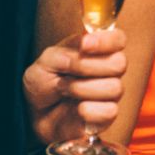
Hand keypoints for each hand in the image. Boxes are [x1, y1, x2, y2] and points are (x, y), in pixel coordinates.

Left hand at [23, 28, 127, 145]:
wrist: (34, 114)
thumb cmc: (43, 83)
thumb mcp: (46, 61)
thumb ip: (66, 50)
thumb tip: (85, 46)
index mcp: (97, 50)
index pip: (118, 38)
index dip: (106, 40)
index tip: (85, 46)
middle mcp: (108, 70)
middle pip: (120, 63)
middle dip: (87, 67)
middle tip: (65, 73)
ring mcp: (110, 94)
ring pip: (115, 87)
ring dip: (82, 89)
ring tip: (65, 91)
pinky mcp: (107, 116)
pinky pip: (109, 111)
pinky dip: (88, 110)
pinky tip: (76, 109)